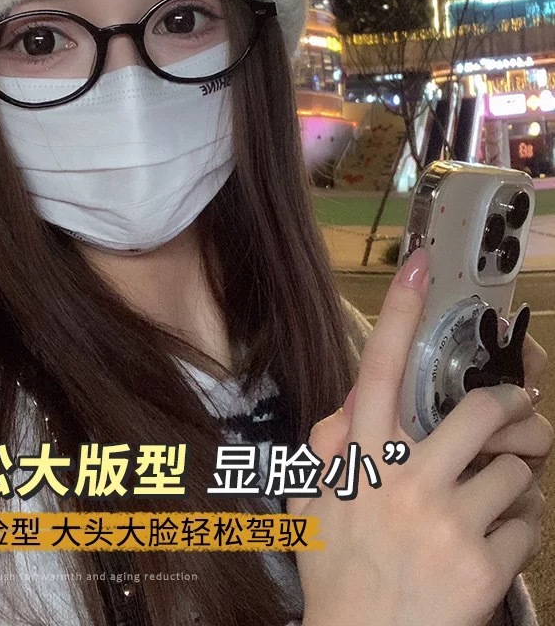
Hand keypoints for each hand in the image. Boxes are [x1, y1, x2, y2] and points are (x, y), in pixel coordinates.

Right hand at [289, 248, 539, 625]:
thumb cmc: (337, 574)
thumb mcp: (312, 504)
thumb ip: (328, 447)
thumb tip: (351, 405)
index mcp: (361, 459)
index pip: (377, 369)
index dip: (400, 313)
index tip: (419, 265)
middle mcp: (405, 481)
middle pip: (479, 411)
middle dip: (511, 406)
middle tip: (520, 409)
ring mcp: (448, 522)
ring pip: (515, 471)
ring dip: (512, 482)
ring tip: (493, 502)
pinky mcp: (485, 565)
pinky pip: (528, 523)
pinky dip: (520, 528)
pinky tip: (493, 544)